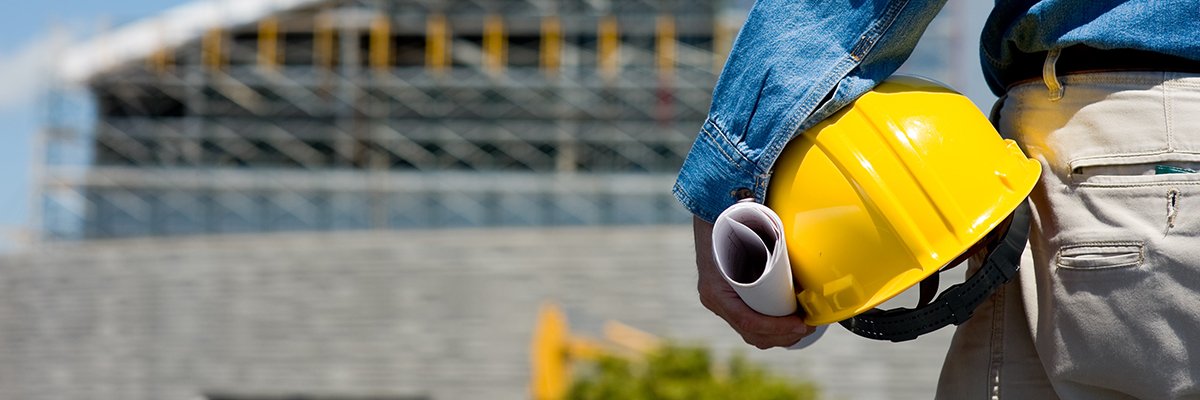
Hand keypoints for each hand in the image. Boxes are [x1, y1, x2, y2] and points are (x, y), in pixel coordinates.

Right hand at [693, 215, 815, 348]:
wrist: (712, 217)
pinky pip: (749, 324)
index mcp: (716, 290)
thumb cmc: (732, 224)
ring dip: (779, 336)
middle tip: (809, 325)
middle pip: (751, 333)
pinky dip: (770, 330)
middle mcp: (715, 301)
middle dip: (783, 336)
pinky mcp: (729, 302)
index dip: (776, 327)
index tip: (800, 323)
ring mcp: (720, 304)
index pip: (748, 321)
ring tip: (802, 326)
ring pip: (751, 333)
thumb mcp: (748, 232)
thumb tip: (798, 253)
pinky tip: (788, 326)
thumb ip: (768, 238)